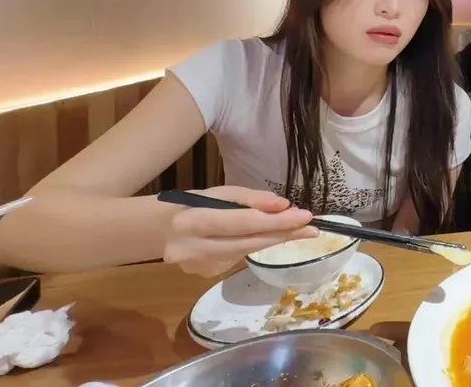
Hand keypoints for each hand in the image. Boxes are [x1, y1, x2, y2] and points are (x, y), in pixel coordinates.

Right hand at [163, 185, 315, 276]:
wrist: (159, 230)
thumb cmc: (193, 204)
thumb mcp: (219, 193)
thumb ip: (251, 199)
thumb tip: (284, 206)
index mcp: (192, 221)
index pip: (244, 223)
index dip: (277, 222)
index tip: (305, 217)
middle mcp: (192, 249)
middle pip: (249, 243)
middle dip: (283, 235)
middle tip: (311, 229)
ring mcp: (197, 267)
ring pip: (246, 253)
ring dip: (271, 241)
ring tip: (291, 229)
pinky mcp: (204, 276)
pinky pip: (236, 259)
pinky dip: (248, 247)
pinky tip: (247, 237)